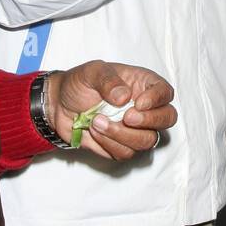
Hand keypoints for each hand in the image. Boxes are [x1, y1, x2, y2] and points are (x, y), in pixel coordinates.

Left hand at [44, 61, 176, 160]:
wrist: (58, 105)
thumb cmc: (79, 84)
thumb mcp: (91, 72)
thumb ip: (108, 79)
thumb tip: (124, 96)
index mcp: (143, 85)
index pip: (165, 92)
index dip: (157, 100)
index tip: (137, 103)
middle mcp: (144, 108)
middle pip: (167, 119)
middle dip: (149, 121)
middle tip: (126, 117)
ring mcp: (135, 129)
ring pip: (147, 141)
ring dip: (121, 134)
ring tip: (97, 121)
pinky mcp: (122, 146)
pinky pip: (126, 153)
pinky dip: (109, 144)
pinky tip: (93, 130)